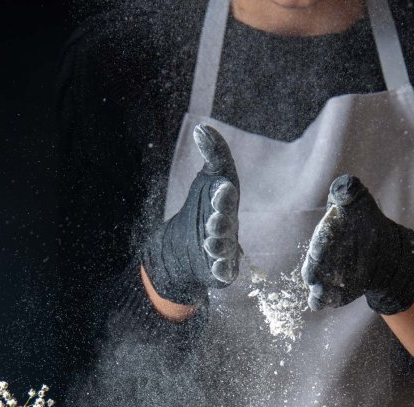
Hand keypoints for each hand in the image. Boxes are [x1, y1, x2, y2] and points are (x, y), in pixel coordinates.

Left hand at [142, 124, 239, 305]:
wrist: (185, 246)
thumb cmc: (204, 207)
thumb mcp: (209, 179)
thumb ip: (212, 153)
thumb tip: (201, 127)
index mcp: (225, 203)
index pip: (226, 197)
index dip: (223, 194)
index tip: (221, 188)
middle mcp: (228, 226)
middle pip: (226, 223)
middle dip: (221, 220)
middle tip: (213, 219)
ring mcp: (225, 249)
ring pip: (224, 247)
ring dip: (219, 244)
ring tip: (210, 241)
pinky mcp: (221, 270)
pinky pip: (224, 271)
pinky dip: (222, 269)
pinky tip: (217, 268)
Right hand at [301, 175, 413, 314]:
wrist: (380, 250)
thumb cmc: (363, 222)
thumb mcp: (358, 203)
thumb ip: (349, 192)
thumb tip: (345, 185)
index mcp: (323, 237)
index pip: (318, 243)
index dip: (320, 246)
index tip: (322, 247)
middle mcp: (318, 260)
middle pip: (311, 269)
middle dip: (315, 271)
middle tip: (317, 275)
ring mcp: (324, 278)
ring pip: (316, 288)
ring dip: (320, 290)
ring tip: (325, 291)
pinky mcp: (332, 294)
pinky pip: (324, 301)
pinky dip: (326, 302)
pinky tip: (331, 301)